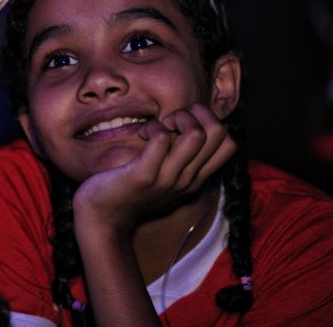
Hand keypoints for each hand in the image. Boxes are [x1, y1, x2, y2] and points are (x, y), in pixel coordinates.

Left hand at [72, 103, 235, 229]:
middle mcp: (188, 179)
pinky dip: (153, 128)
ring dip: (176, 118)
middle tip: (170, 121)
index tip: (182, 124)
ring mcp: (168, 179)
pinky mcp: (144, 176)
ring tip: (158, 126)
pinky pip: (161, 140)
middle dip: (195, 113)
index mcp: (196, 178)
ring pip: (195, 134)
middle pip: (219, 133)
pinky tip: (142, 135)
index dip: (210, 121)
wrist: (103, 217)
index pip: (229, 144)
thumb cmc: (131, 188)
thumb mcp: (165, 175)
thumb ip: (180, 157)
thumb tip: (190, 123)